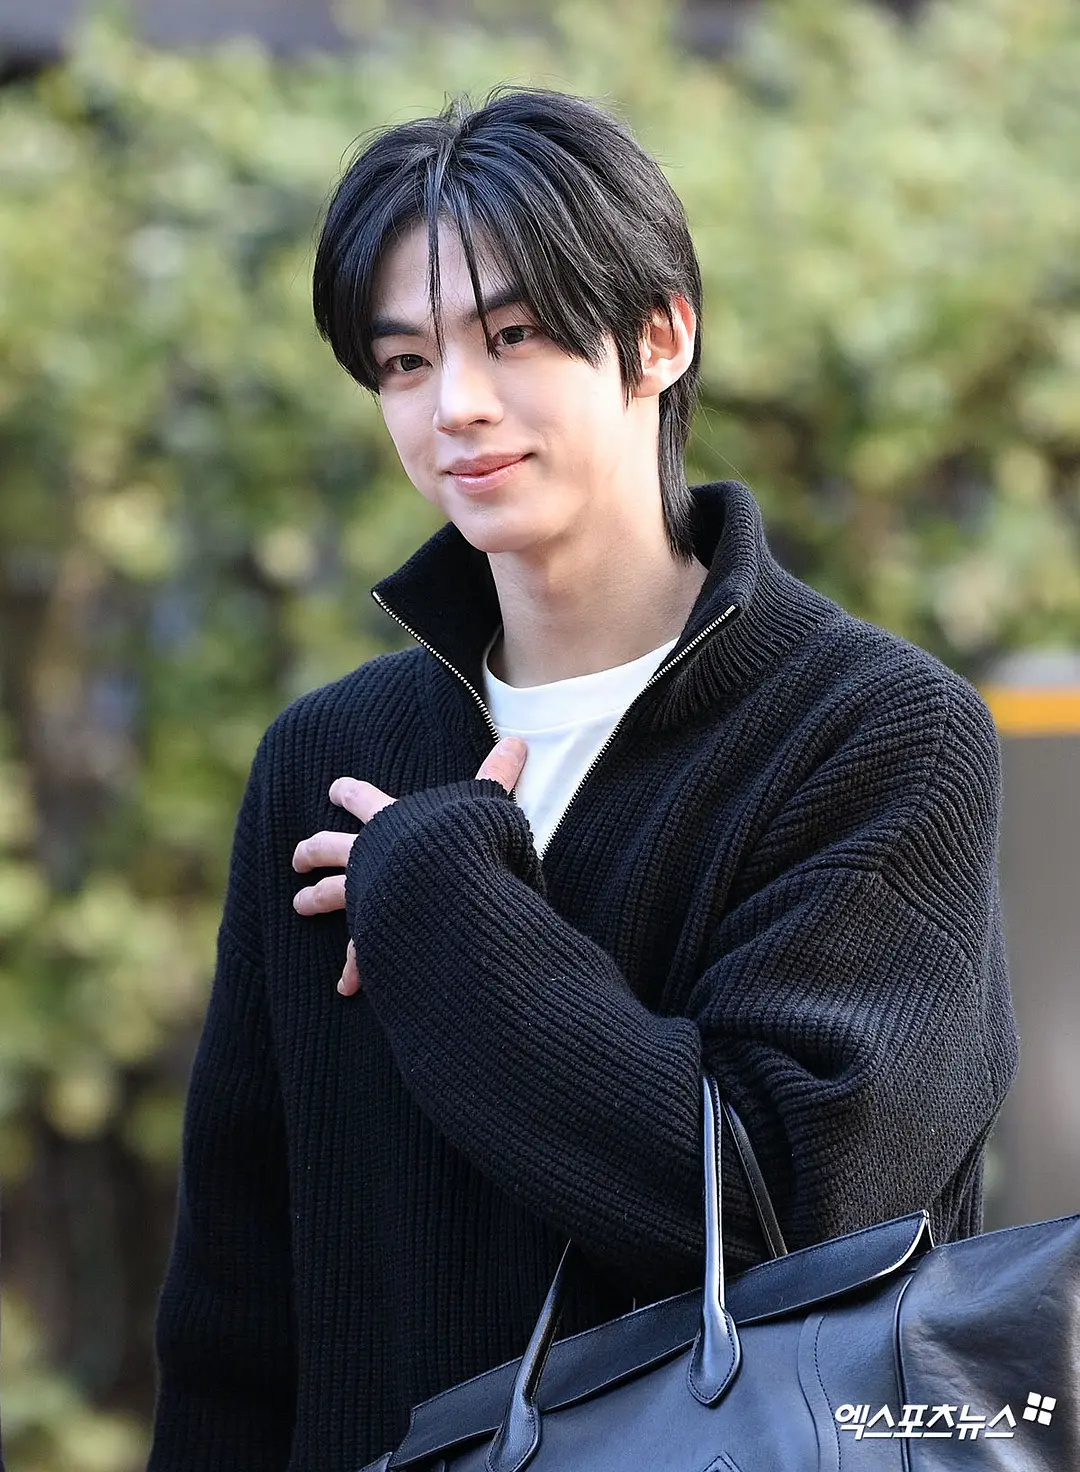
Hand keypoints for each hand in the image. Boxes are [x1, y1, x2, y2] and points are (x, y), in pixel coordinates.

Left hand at [291, 736, 527, 995]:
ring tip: (299, 904)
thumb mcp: (483, 802)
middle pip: (333, 848)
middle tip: (299, 857)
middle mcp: (372, 857)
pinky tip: (345, 988)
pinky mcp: (374, 931)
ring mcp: (367, 894)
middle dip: (315, 850)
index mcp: (392, 823)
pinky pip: (359, 953)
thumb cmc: (463, 840)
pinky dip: (353, 970)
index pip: (365, 801)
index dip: (350, 794)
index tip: (335, 790)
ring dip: (315, 899)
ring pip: (333, 895)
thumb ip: (497, 774)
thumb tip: (518, 741)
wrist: (445, 883)